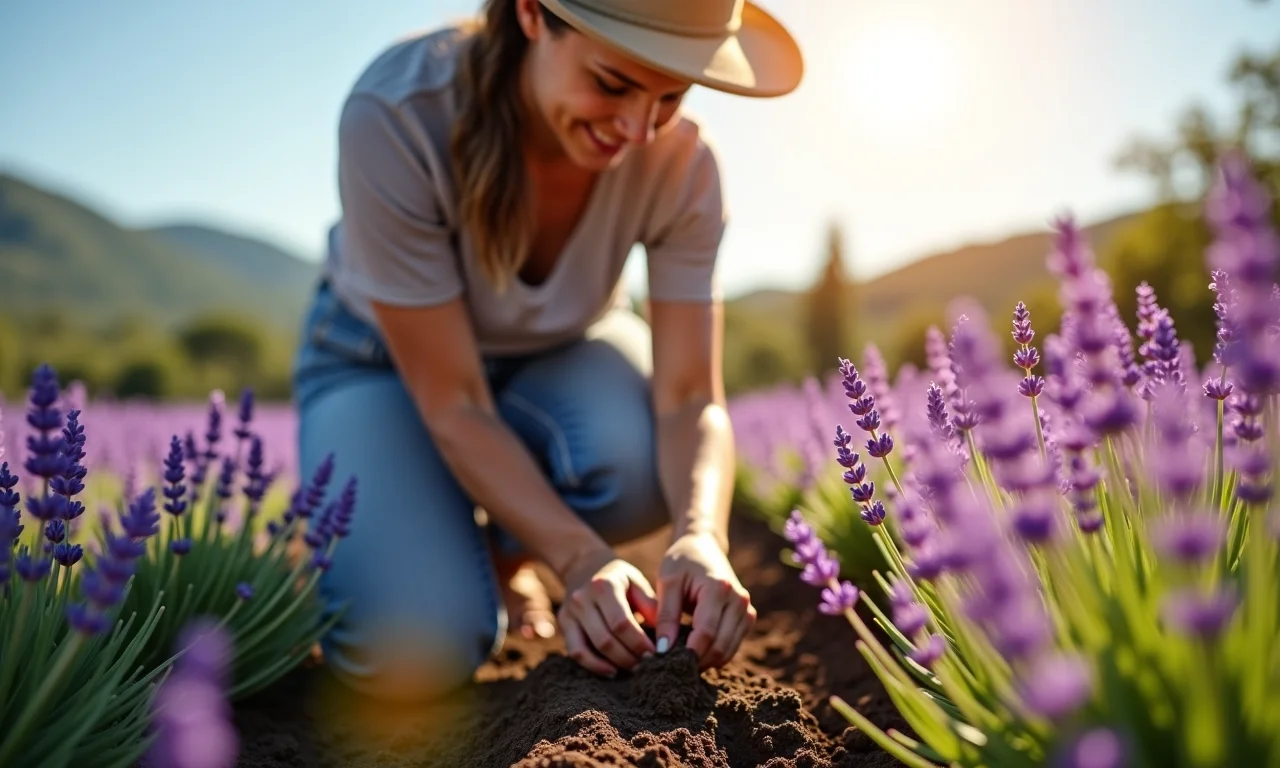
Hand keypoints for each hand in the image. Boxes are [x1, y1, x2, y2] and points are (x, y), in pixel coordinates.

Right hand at [556, 546, 658, 676]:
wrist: (584, 566)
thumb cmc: (619, 578)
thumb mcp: (637, 582)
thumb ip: (650, 606)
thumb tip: (663, 635)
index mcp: (604, 585)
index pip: (622, 623)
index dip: (639, 643)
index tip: (656, 653)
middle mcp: (583, 598)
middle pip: (605, 639)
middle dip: (629, 657)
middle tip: (647, 665)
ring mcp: (570, 612)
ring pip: (589, 648)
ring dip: (614, 664)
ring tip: (633, 669)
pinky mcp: (564, 623)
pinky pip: (575, 652)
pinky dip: (593, 666)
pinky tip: (611, 671)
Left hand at [655, 533, 755, 669]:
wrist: (704, 547)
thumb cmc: (682, 561)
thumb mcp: (668, 582)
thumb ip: (666, 615)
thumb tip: (663, 649)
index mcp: (719, 588)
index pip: (706, 632)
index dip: (687, 653)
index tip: (664, 662)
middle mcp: (739, 601)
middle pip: (720, 646)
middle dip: (696, 661)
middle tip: (670, 667)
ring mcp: (747, 610)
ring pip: (728, 651)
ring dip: (705, 661)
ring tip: (680, 661)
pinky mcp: (747, 618)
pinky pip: (732, 646)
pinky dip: (714, 654)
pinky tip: (694, 652)